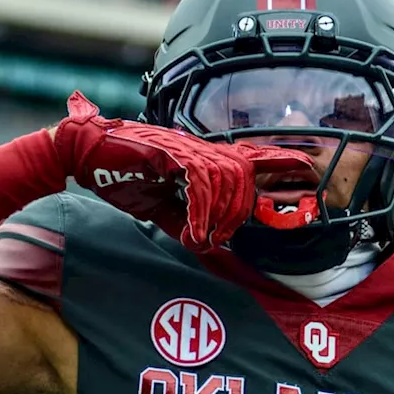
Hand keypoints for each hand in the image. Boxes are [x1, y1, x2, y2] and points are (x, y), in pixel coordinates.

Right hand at [51, 91, 313, 251]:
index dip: (280, 162)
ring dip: (219, 217)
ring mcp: (186, 150)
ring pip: (227, 182)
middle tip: (223, 237)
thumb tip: (207, 244)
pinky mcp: (169, 154)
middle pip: (245, 177)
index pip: (250, 159)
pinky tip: (193, 233)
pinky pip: (199, 185)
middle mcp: (200, 150)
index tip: (308, 173)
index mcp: (202, 159)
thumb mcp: (159, 209)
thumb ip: (185, 222)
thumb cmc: (120, 178)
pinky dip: (200, 213)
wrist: (85, 155)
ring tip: (203, 240)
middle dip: (244, 210)